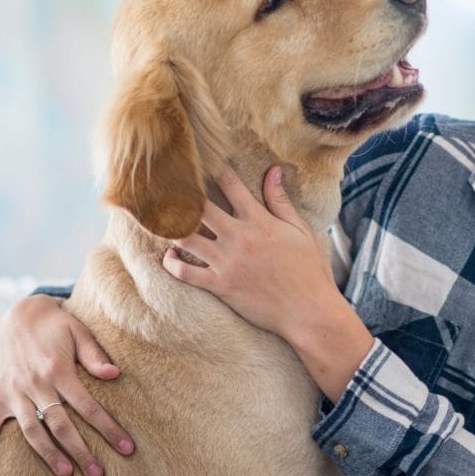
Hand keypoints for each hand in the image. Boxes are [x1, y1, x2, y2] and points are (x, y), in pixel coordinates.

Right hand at [0, 294, 134, 475]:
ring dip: (47, 455)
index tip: (126, 448)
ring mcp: (13, 392)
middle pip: (60, 425)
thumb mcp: (79, 332)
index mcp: (58, 370)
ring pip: (30, 431)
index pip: (87, 406)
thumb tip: (115, 374)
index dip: (108, 428)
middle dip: (80, 451)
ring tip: (65, 474)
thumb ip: (95, 355)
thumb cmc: (57, 326)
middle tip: (97, 475)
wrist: (20, 315)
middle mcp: (34, 384)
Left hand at [162, 166, 341, 339]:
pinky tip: (170, 256)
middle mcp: (239, 237)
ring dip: (172, 228)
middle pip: (199, 207)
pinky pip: (185, 273)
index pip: (230, 184)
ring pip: (185, 237)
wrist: (308, 311)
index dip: (214, 169)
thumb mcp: (300, 230)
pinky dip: (172, 263)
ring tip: (166, 221)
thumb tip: (272, 171)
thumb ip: (280, 201)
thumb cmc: (308, 270)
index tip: (202, 163)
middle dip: (183, 195)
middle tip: (171, 190)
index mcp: (259, 221)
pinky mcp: (220, 285)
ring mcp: (227, 262)